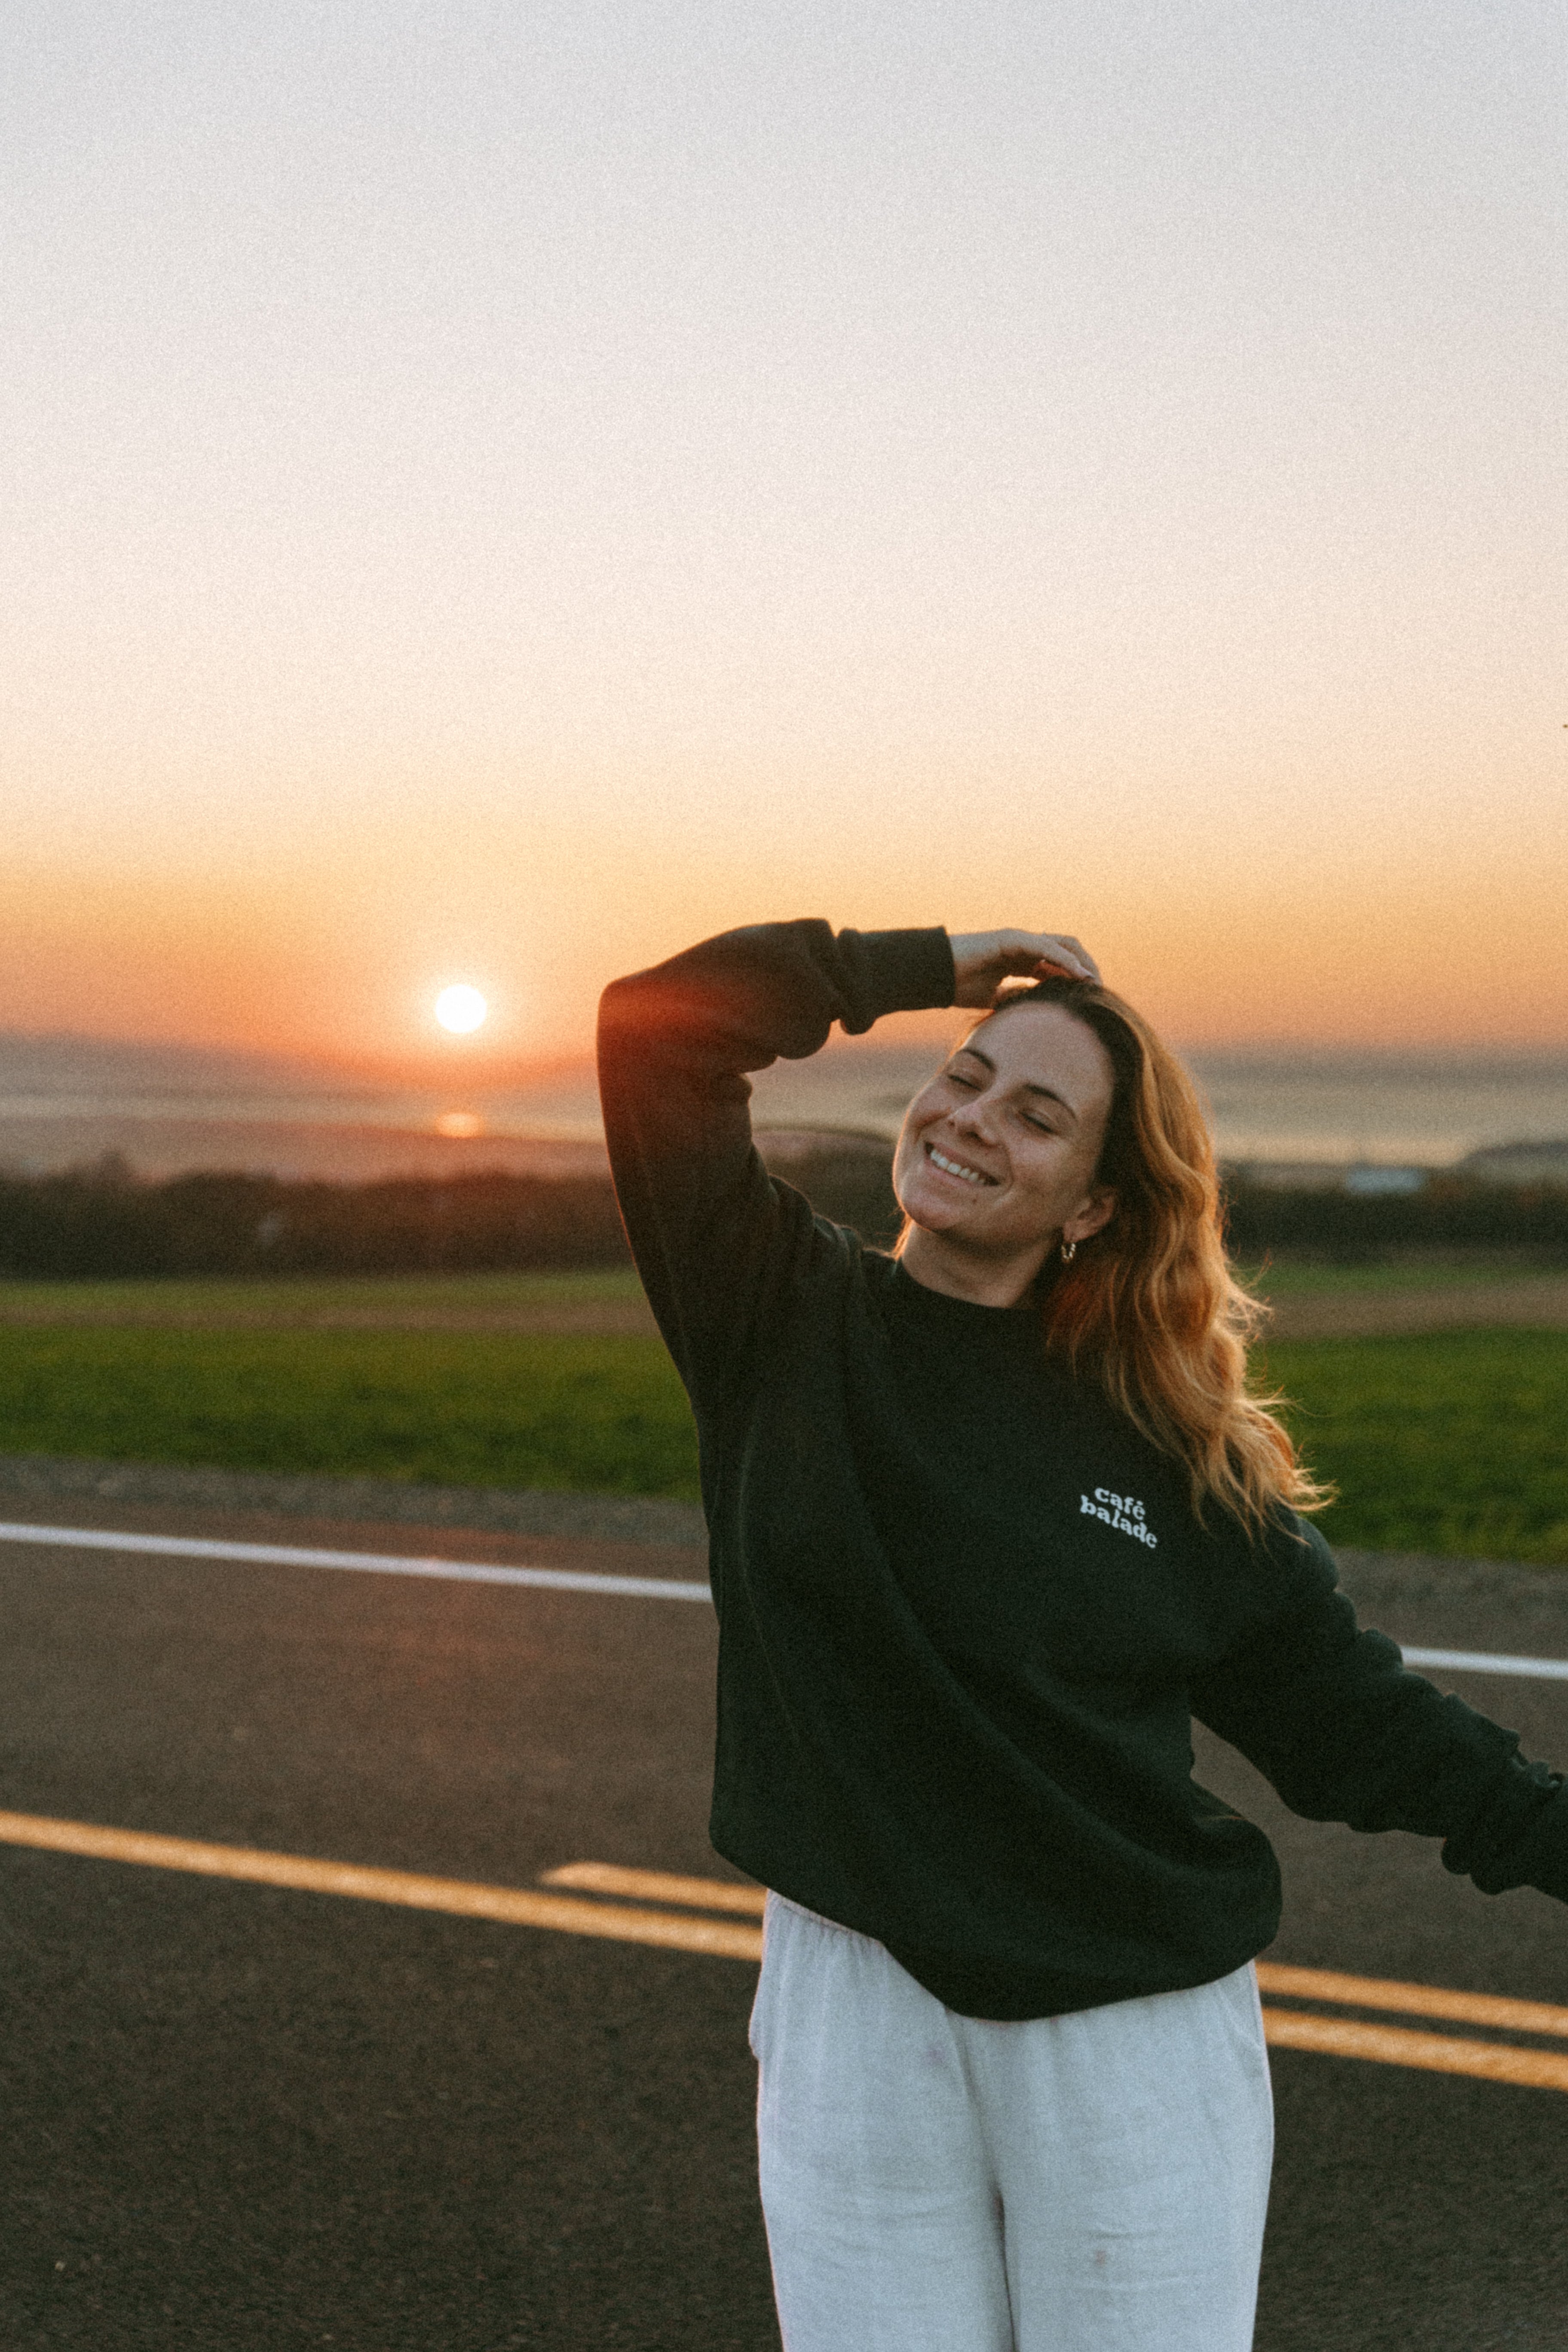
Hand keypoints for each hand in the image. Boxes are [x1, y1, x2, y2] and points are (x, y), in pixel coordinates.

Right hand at [946, 930, 1100, 1008]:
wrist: (933, 975)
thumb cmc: (957, 986)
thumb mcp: (993, 999)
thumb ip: (1012, 1002)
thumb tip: (1029, 1017)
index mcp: (1020, 961)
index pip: (1056, 965)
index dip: (1074, 979)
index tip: (1089, 998)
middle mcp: (1022, 947)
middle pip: (1065, 951)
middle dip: (1084, 968)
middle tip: (1098, 989)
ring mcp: (1018, 940)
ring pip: (1061, 945)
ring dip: (1081, 962)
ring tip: (1094, 982)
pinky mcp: (1011, 939)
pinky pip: (1046, 947)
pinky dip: (1065, 960)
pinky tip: (1079, 975)